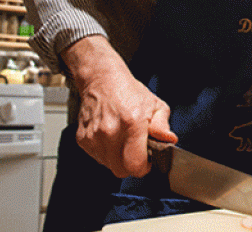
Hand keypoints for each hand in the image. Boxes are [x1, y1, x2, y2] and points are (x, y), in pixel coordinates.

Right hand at [63, 36, 176, 177]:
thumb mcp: (155, 105)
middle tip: (137, 152)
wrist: (102, 80)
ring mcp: (94, 137)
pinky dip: (106, 153)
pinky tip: (112, 138)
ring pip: (108, 165)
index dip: (144, 167)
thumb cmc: (129, 91)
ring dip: (118, 159)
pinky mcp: (82, 139)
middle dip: (131, 165)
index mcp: (132, 123)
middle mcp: (110, 132)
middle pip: (121, 170)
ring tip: (123, 141)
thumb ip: (163, 126)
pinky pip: (97, 157)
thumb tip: (169, 140)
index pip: (136, 165)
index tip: (147, 161)